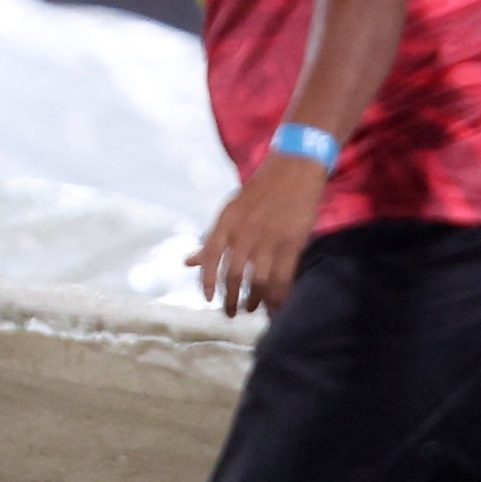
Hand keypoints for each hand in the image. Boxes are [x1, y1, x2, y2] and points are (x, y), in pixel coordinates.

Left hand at [196, 156, 328, 316]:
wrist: (293, 169)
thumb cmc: (259, 193)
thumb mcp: (229, 211)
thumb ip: (211, 239)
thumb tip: (187, 262)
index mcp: (226, 222)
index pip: (209, 258)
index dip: (206, 282)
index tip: (208, 299)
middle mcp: (244, 232)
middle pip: (233, 275)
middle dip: (230, 298)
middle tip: (231, 312)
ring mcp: (269, 238)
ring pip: (258, 280)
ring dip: (254, 300)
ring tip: (252, 309)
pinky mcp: (292, 243)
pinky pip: (283, 277)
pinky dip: (278, 296)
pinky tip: (275, 305)